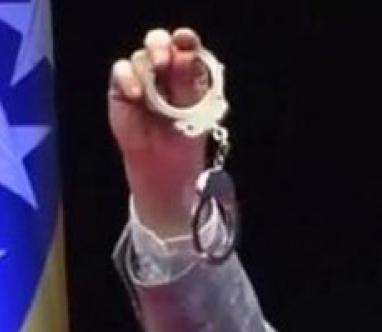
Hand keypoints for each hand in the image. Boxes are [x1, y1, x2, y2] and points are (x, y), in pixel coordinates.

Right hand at [108, 27, 210, 236]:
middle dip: (161, 45)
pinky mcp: (122, 93)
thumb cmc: (185, 143)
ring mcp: (142, 82)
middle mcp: (164, 74)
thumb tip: (185, 52)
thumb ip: (188, 84)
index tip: (186, 40)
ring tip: (155, 79)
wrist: (166, 174)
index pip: (186, 49)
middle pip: (158, 44)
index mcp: (188, 76)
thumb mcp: (193, 113)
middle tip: (166, 58)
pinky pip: (120, 73)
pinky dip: (127, 78)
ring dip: (147, 62)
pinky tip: (137, 93)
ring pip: (140, 58)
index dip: (186, 41)